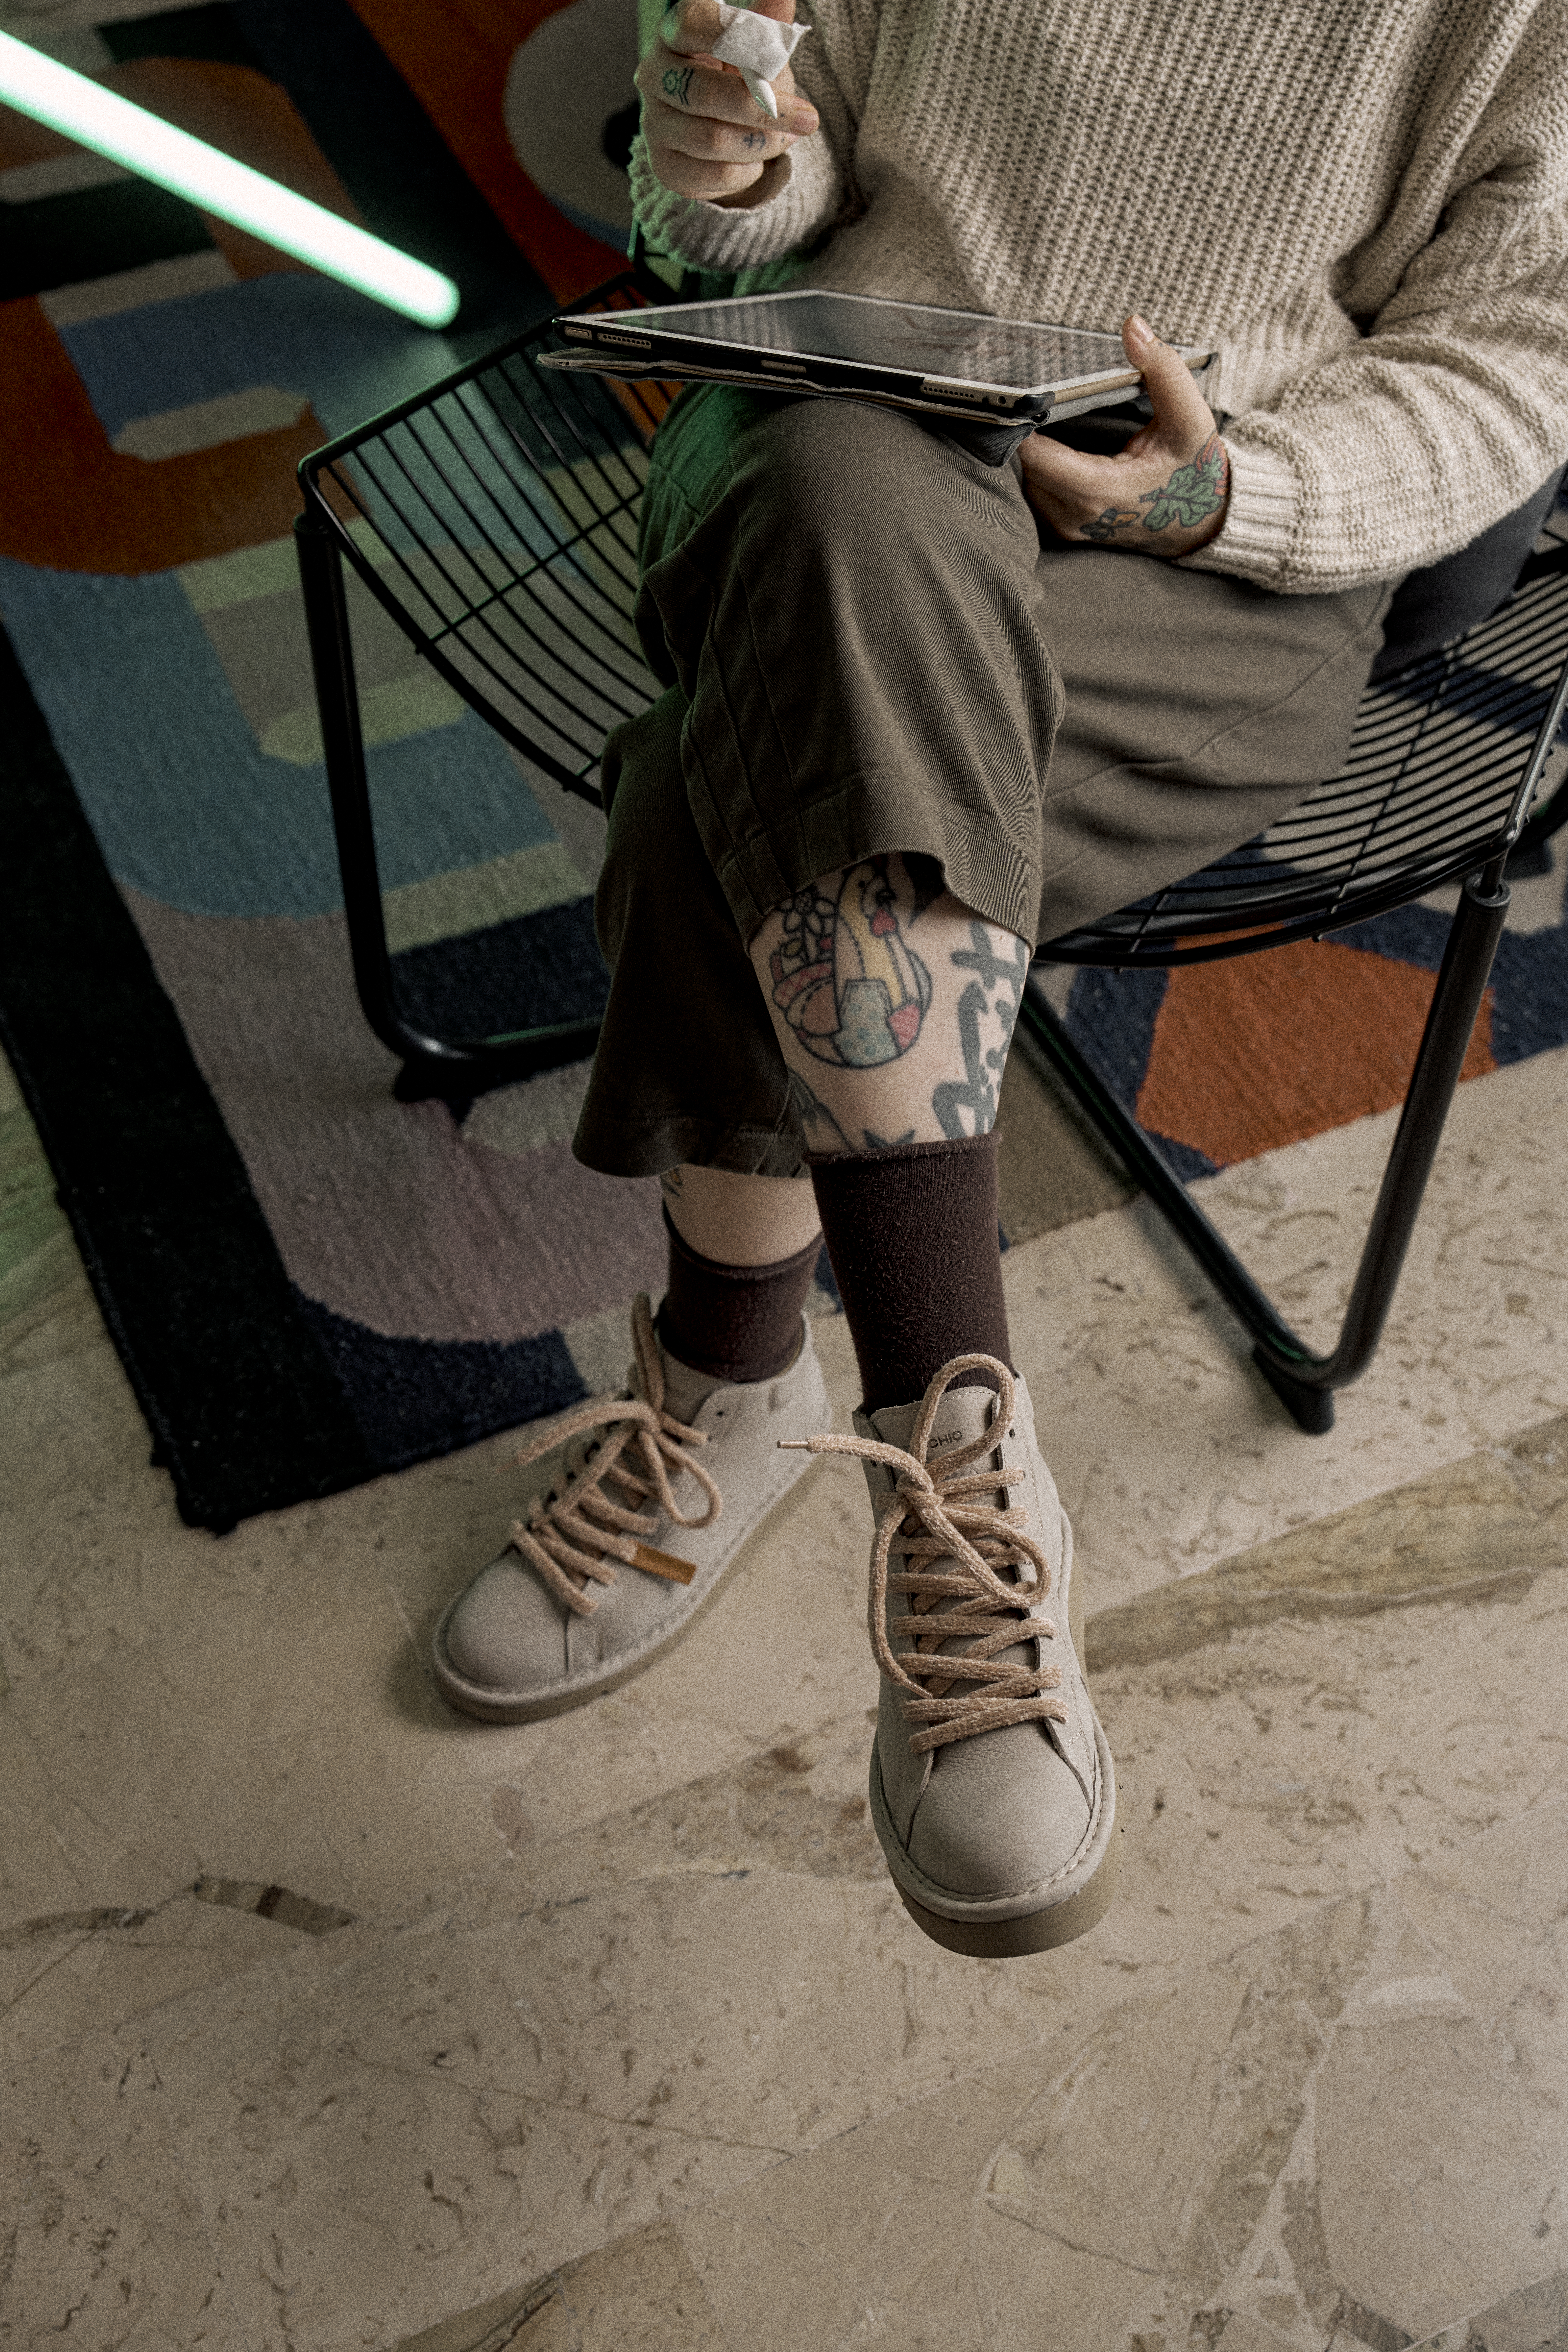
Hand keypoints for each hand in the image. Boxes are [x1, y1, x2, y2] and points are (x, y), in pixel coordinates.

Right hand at [636, 0, 818, 205]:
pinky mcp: (665, 165)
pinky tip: (757, 160)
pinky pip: (715, 173)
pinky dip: (747, 170)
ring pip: (712, 139)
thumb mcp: (757, 52)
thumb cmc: (739, 81)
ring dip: (762, 143)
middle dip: (765, 109)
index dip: (731, 37)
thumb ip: (766, 26)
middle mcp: (654, 75)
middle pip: (706, 93)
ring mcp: (655, 123)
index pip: (692, 25)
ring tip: (786, 138)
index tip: (773, 55)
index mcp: (675, 35)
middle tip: (808, 118)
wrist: (722, 136)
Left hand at [1019, 315, 1229, 557]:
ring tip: (1026, 410)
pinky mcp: (1060, 526)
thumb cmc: (1193, 470)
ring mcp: (1064, 525)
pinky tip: (1037, 435)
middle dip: (1017, 430)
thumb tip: (1134, 327)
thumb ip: (1164, 372)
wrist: (1199, 519)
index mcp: (1101, 491)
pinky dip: (1030, 464)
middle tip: (1017, 392)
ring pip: (1020, 482)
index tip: (1014, 392)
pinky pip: (1029, 491)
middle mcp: (1074, 515)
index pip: (1036, 459)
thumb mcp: (1190, 419)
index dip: (1019, 424)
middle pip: (1020, 468)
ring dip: (1021, 447)